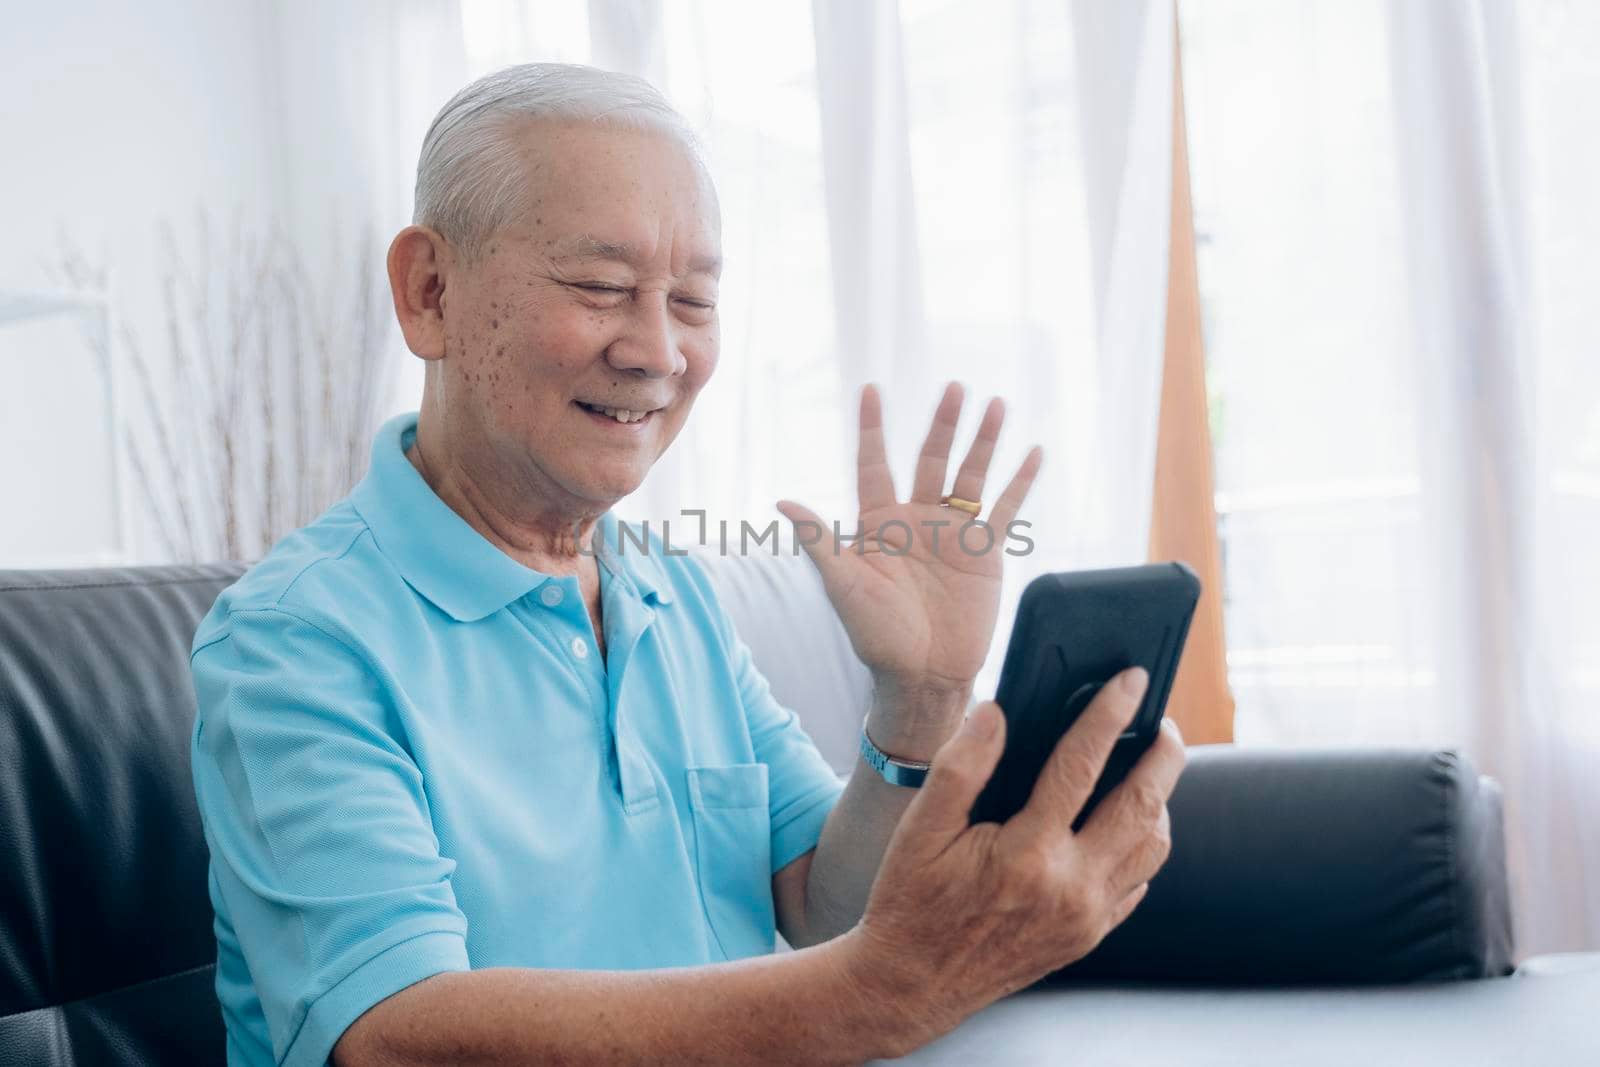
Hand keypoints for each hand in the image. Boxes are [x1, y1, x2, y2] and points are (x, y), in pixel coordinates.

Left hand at [776, 382, 1042, 694]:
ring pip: (970, 476)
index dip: (873, 427)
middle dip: (942, 424)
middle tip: (954, 387)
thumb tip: (783, 503)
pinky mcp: (984, 553)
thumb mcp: (843, 586)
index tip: (872, 390)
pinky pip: (1005, 510)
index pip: (875, 463)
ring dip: (983, 442)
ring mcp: (953, 534)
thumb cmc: (875, 635)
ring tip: (996, 404)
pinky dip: (1019, 482)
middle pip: (930, 459)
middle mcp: (917, 521)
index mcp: (879, 524)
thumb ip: (820, 541)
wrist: (922, 675)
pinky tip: (1032, 453)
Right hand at [836, 668, 1186, 1053]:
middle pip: (1142, 806)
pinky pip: (1138, 884)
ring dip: (1160, 802)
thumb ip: (960, 766)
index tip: (1132, 681)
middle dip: (1163, 755)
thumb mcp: (920, 830)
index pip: (1081, 766)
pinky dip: (1143, 846)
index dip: (1109, 714)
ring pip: (1152, 848)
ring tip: (1148, 770)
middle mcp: (1068, 887)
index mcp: (1026, 854)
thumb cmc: (910, 902)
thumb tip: (996, 712)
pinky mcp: (1089, 937)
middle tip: (1162, 723)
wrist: (912, 985)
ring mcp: (1085, 917)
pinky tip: (1124, 824)